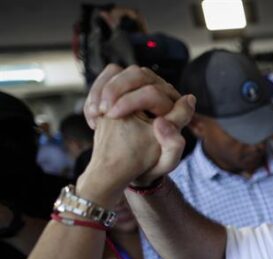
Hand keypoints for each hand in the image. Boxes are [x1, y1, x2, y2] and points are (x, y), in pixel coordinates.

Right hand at [81, 64, 194, 197]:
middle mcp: (160, 92)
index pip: (154, 92)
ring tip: (95, 113)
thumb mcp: (166, 161)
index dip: (132, 100)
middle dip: (115, 89)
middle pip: (137, 74)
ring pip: (120, 72)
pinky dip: (96, 91)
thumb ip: (173, 144)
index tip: (114, 116)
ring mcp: (141, 88)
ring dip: (103, 89)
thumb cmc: (151, 165)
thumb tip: (162, 121)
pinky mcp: (124, 88)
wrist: (131, 167)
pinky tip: (93, 114)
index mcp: (174, 108)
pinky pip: (107, 77)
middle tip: (102, 110)